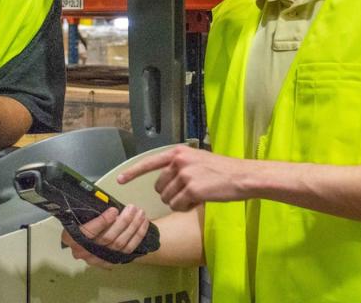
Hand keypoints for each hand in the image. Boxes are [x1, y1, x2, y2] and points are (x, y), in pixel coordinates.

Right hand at [60, 204, 151, 268]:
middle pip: (107, 238)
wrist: (82, 238)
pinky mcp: (111, 260)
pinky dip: (137, 236)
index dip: (102, 222)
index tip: (114, 210)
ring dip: (133, 227)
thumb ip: (89, 210)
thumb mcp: (78, 214)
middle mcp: (83, 251)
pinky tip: (144, 223)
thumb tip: (105, 200)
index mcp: (70, 238)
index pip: (88, 232)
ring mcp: (98, 258)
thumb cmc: (80, 220)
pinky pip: (127, 250)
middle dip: (123, 222)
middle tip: (132, 208)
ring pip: (119, 245)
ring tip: (140, 213)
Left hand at [119, 146, 250, 211]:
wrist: (241, 176)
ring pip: (167, 198)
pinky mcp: (192, 189)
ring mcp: (185, 175)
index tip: (119, 180)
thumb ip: (180, 165)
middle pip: (159, 187)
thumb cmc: (222, 171)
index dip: (132, 173)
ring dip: (178, 202)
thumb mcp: (198, 160)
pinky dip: (185, 208)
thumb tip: (165, 181)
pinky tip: (198, 202)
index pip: (149, 162)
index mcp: (178, 152)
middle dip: (169, 194)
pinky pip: (178, 205)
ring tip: (195, 196)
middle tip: (187, 193)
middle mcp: (179, 161)